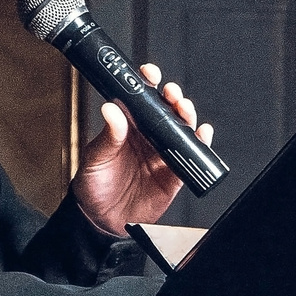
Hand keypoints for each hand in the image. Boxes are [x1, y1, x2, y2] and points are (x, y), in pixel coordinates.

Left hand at [70, 62, 210, 237]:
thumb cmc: (93, 186)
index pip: (140, 100)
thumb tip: (111, 109)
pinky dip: (201, 143)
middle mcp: (148, 137)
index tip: (149, 74)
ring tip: (184, 109)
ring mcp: (162, 154)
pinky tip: (201, 133)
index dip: (147, 84)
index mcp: (127, 127)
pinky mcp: (174, 174)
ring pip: (182, 129)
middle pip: (166, 110)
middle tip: (171, 93)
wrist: (100, 221)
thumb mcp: (95, 158)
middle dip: (173, 97)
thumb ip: (107, 136)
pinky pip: (192, 156)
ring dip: (187, 115)